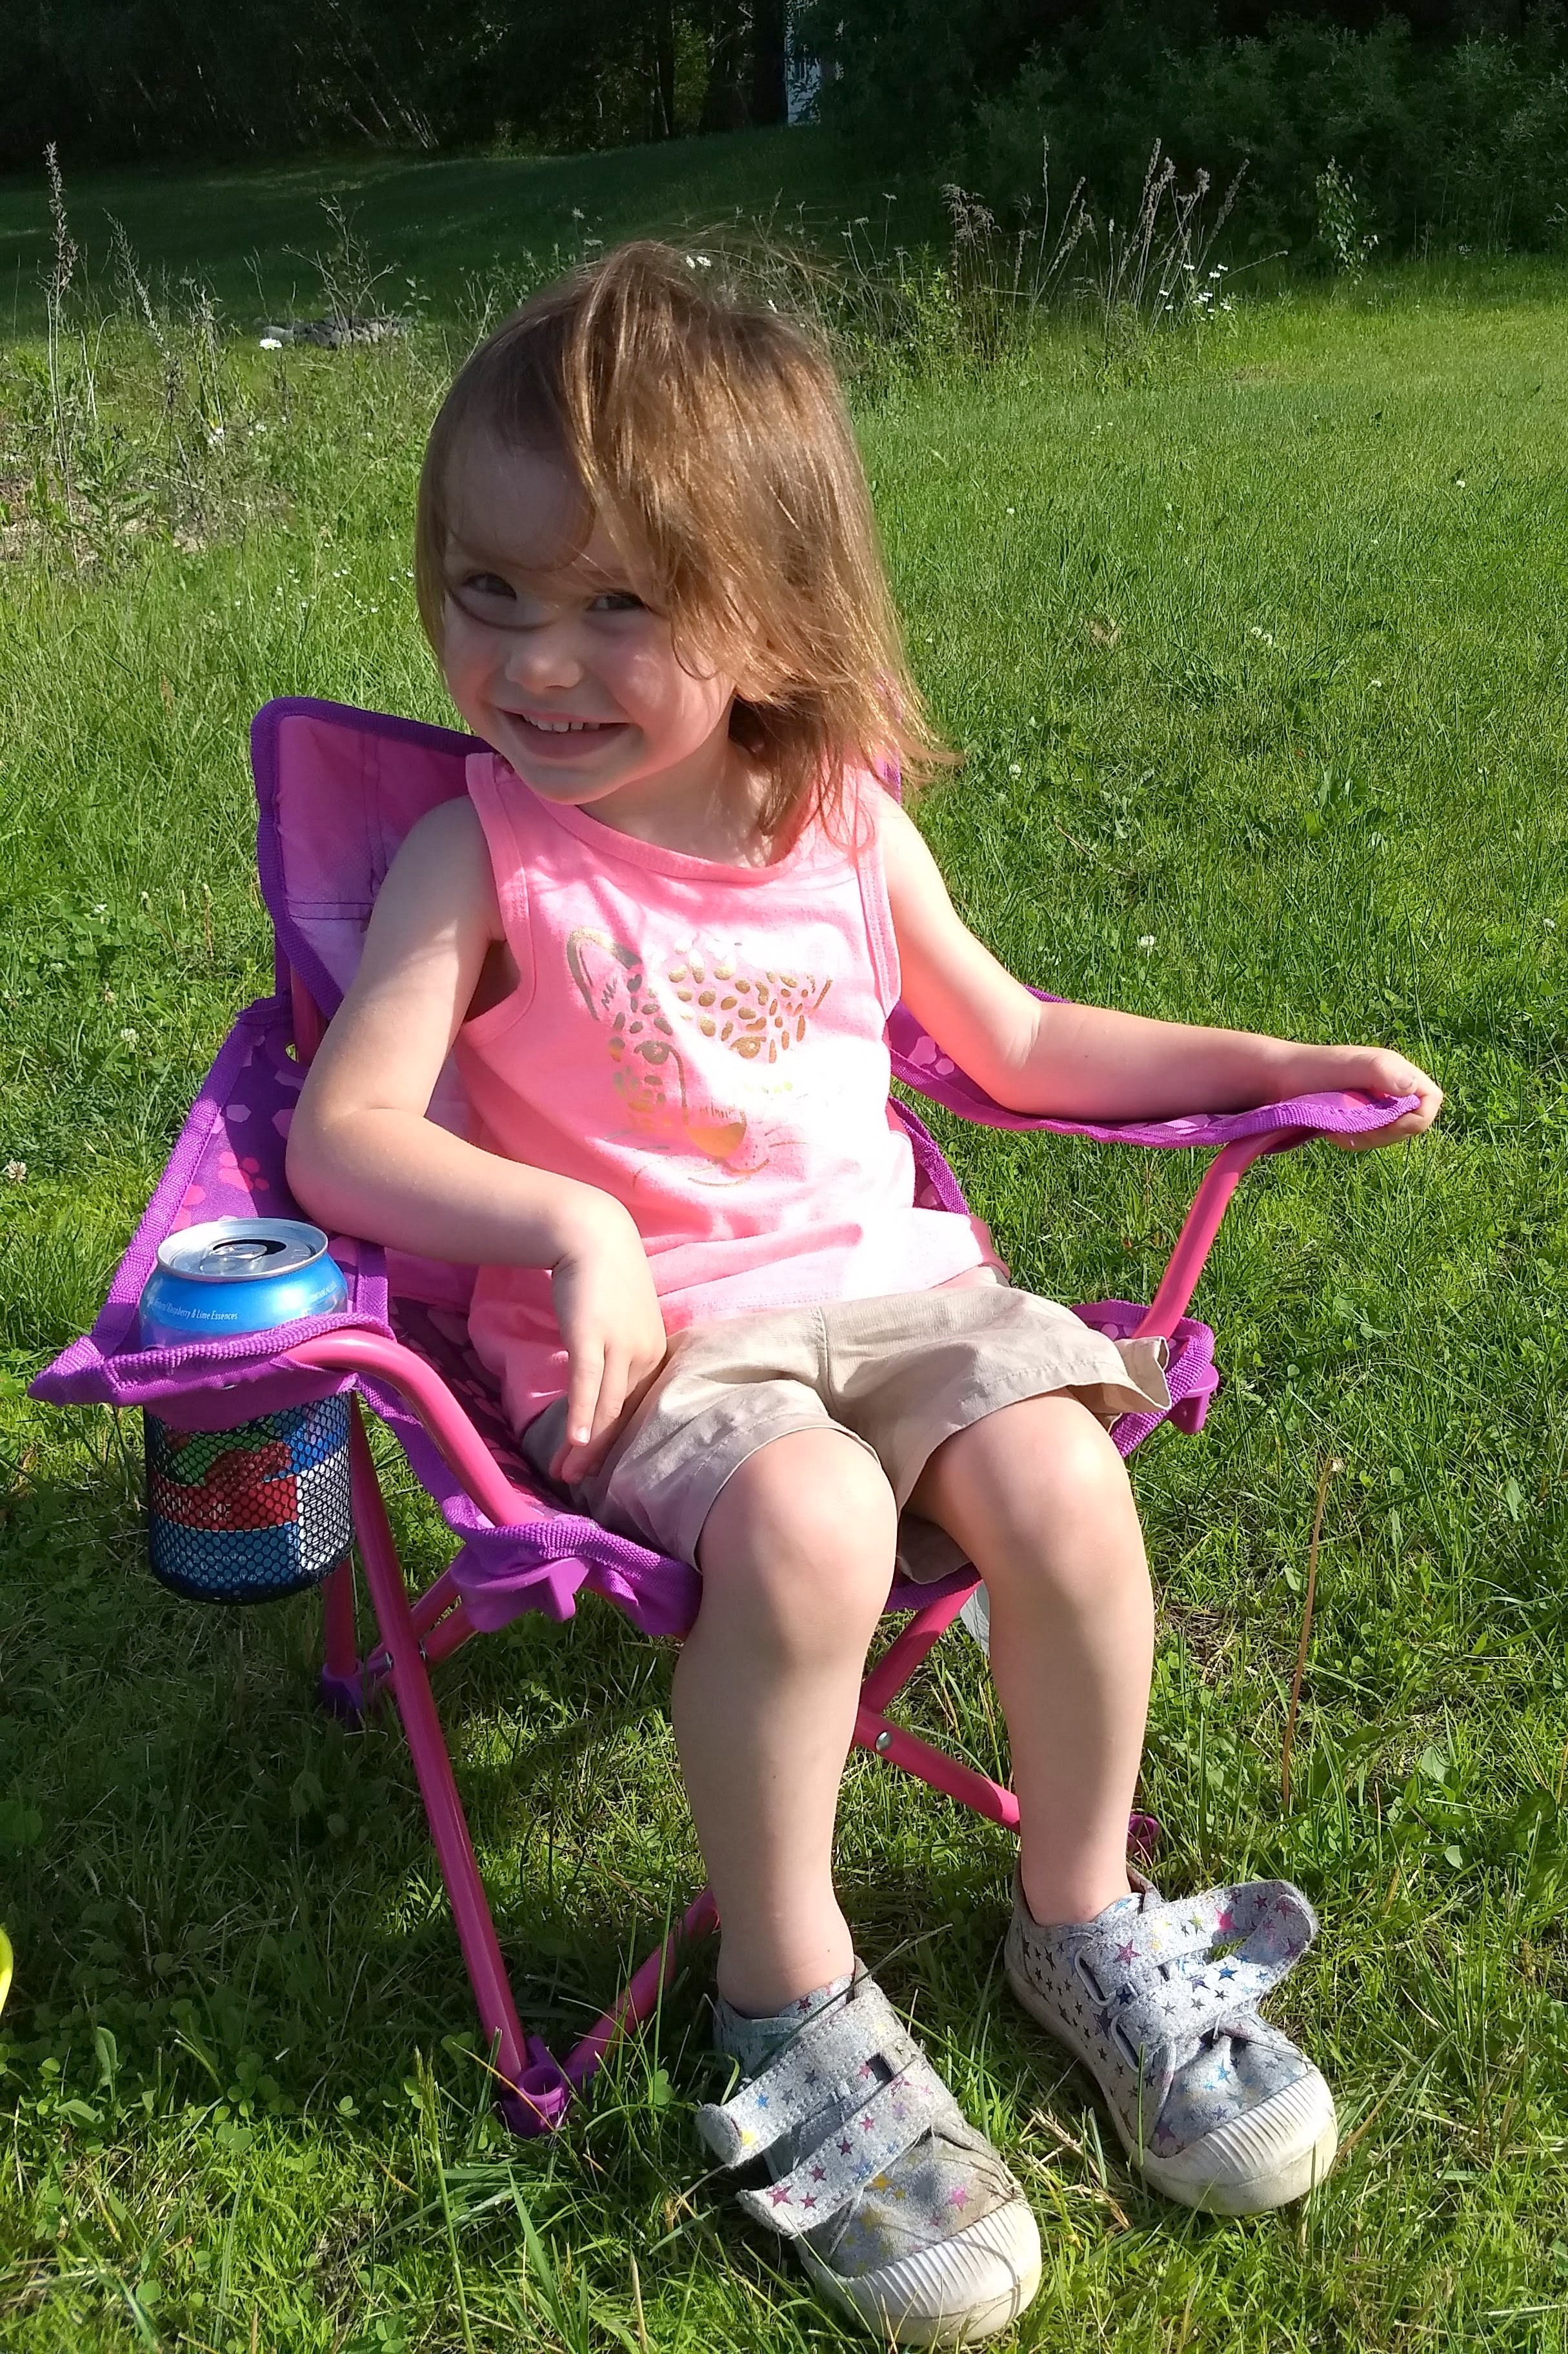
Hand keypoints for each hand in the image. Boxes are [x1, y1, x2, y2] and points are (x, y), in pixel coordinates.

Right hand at [549, 1203, 667, 1482]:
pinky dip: (580, 1416)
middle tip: (580, 1483)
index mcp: (654, 1353)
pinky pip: (587, 1386)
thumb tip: (605, 1379)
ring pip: (604, 1408)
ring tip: (566, 1474)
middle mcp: (644, 1355)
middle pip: (622, 1415)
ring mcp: (620, 1347)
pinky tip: (573, 1443)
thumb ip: (620, 1348)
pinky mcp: (592, 1339)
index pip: (637, 1407)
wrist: (592, 1234)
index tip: (601, 1465)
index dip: (617, 1439)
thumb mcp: (623, 1318)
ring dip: (585, 1446)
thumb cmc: (605, 1275)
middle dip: (600, 1453)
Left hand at [1289, 1042, 1442, 1149]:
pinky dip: (1354, 1140)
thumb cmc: (1311, 1069)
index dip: (1417, 1118)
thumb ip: (1379, 1071)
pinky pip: (1371, 1139)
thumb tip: (1411, 1087)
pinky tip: (1334, 1131)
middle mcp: (1391, 1087)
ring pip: (1391, 1134)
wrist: (1279, 1078)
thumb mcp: (1346, 1066)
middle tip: (1351, 1127)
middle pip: (1412, 1123)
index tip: (1388, 1124)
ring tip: (1338, 1127)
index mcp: (1397, 1071)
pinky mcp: (1362, 1117)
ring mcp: (1377, 1104)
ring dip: (1367, 1138)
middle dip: (1385, 1133)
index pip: (1430, 1100)